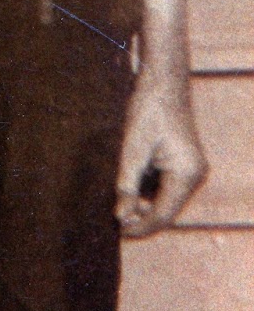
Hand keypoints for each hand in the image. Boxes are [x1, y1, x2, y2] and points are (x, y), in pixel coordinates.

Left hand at [116, 68, 206, 236]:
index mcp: (187, 174)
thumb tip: (121, 216)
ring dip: (144, 204)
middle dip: (142, 216)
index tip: (119, 232)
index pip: (164, 215)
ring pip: (166, 199)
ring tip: (119, 204)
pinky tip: (130, 189)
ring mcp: (191, 169)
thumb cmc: (148, 108)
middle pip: (167, 210)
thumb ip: (128, 184)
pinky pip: (167, 185)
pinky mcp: (184, 162)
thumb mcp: (133, 147)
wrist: (162, 79)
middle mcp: (195, 175)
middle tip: (114, 219)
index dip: (141, 226)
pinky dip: (149, 191)